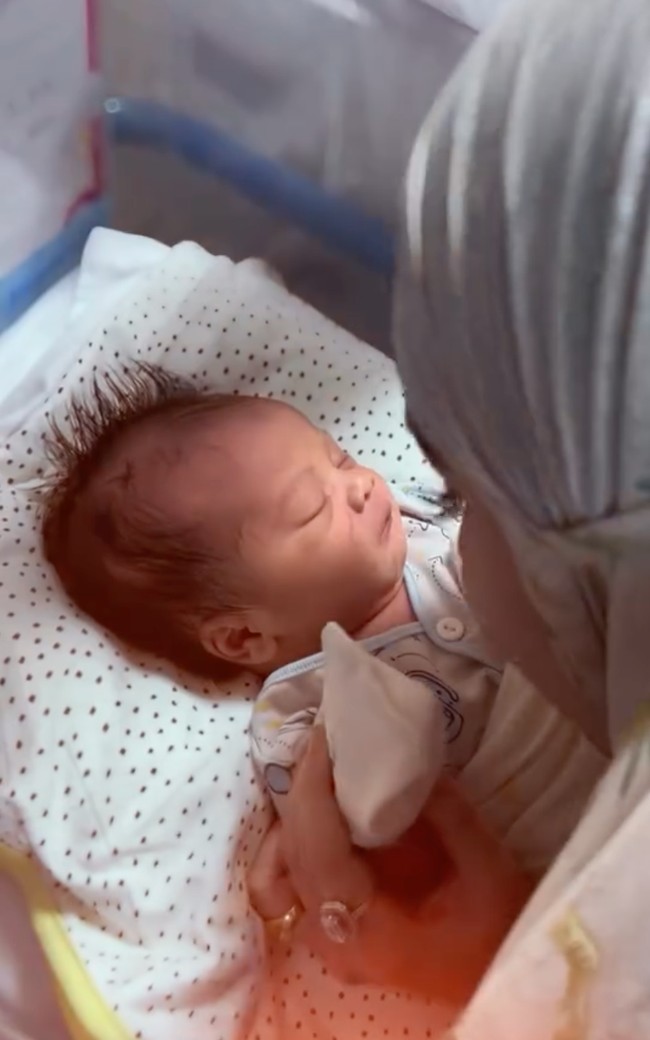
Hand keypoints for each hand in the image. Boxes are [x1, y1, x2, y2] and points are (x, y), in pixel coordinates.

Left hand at [248, 727, 530, 1006]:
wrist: (503, 973)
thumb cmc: (502, 927)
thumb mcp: (484, 862)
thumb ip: (442, 809)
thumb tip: (401, 752)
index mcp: (370, 933)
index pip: (318, 852)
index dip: (314, 789)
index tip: (324, 738)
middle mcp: (334, 942)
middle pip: (292, 854)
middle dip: (303, 789)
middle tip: (325, 739)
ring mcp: (326, 940)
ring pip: (282, 865)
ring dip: (296, 811)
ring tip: (323, 765)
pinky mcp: (330, 928)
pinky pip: (295, 875)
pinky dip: (299, 834)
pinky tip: (324, 802)